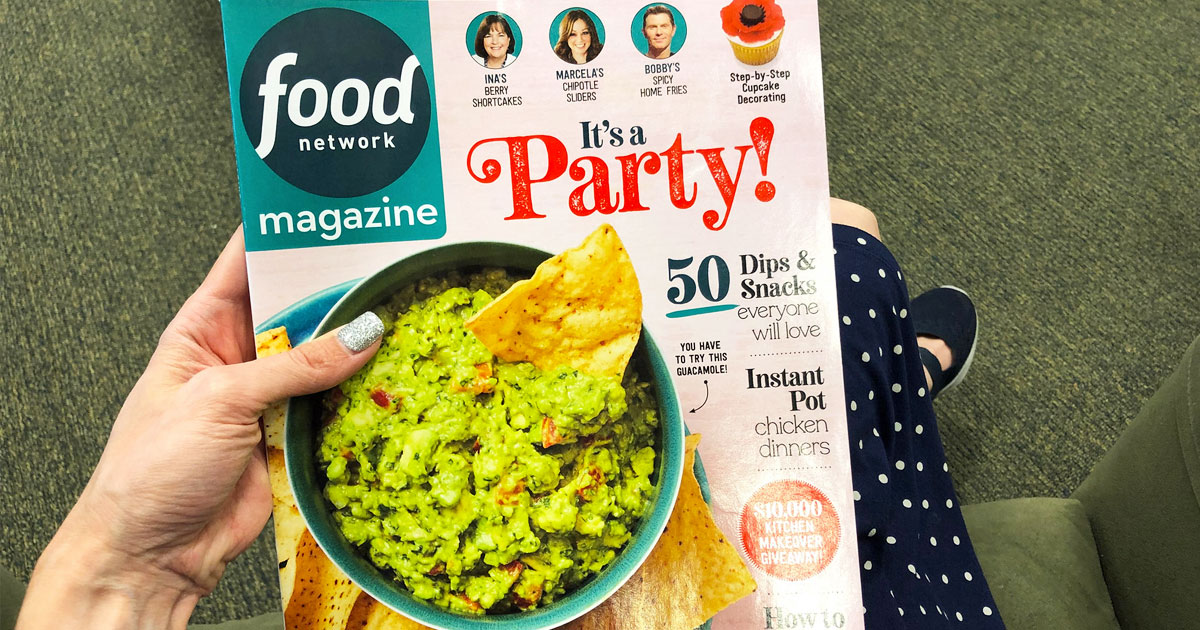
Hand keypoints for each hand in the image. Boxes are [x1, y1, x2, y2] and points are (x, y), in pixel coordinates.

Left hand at [17, 228, 381, 629]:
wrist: (152, 552)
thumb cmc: (150, 469)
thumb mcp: (221, 400)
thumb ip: (294, 367)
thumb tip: (360, 335)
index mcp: (202, 329)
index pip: (245, 262)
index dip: (284, 233)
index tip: (327, 211)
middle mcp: (239, 356)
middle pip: (297, 309)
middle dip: (337, 291)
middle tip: (384, 267)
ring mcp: (268, 397)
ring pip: (323, 358)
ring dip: (355, 347)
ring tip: (399, 319)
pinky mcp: (291, 436)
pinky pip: (334, 405)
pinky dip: (361, 396)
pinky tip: (389, 379)